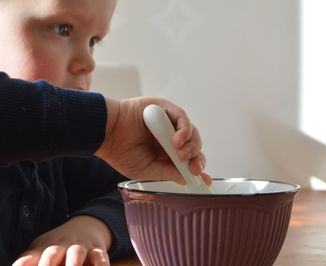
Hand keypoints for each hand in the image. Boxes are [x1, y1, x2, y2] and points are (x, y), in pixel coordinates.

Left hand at [12, 216, 110, 265]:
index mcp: (46, 246)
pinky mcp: (98, 250)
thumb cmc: (59, 243)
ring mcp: (81, 247)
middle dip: (47, 265)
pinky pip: (101, 257)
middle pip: (52, 253)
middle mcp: (63, 245)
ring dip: (72, 263)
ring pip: (76, 253)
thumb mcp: (42, 247)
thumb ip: (28, 260)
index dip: (33, 264)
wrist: (87, 225)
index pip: (34, 257)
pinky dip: (101, 264)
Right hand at [96, 96, 211, 184]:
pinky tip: (177, 140)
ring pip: (191, 132)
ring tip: (181, 154)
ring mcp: (169, 122)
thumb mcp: (148, 170)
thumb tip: (187, 179)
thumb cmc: (122, 153)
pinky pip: (182, 117)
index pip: (189, 159)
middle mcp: (170, 136)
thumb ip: (168, 173)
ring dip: (190, 145)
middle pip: (194, 146)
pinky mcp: (166, 108)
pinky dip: (184, 130)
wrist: (106, 134)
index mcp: (166, 152)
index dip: (197, 168)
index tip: (204, 181)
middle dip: (196, 159)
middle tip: (193, 168)